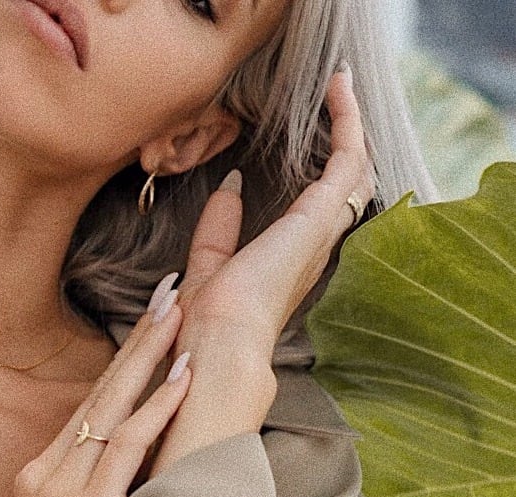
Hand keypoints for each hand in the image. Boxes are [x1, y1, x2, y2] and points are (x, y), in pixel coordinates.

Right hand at [0, 293, 190, 496]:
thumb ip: (85, 494)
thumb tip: (129, 467)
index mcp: (39, 474)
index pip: (89, 407)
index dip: (122, 362)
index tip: (151, 323)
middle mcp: (44, 471)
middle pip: (98, 393)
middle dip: (137, 339)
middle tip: (170, 289)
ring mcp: (59, 489)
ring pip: (110, 408)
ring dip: (149, 357)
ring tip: (180, 312)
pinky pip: (123, 448)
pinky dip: (155, 410)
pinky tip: (181, 376)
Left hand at [148, 67, 375, 477]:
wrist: (216, 345)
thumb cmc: (206, 325)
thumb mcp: (205, 267)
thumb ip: (217, 231)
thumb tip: (229, 186)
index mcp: (289, 264)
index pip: (314, 215)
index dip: (315, 179)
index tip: (305, 144)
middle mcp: (314, 249)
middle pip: (346, 191)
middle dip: (345, 147)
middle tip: (339, 104)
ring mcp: (321, 234)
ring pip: (356, 172)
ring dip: (351, 127)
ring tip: (341, 87)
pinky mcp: (320, 218)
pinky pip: (348, 158)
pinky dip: (347, 121)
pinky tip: (338, 90)